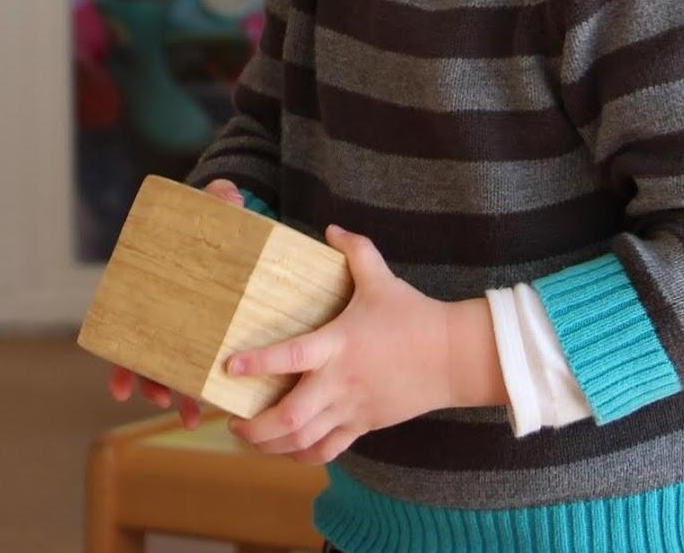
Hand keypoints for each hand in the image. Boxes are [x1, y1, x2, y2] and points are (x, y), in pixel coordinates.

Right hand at [103, 180, 248, 428]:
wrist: (236, 231)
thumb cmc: (214, 222)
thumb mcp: (216, 210)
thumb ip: (220, 201)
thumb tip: (227, 194)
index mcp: (153, 286)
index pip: (125, 324)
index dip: (118, 358)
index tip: (120, 386)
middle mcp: (163, 312)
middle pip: (145, 356)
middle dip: (150, 384)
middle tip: (161, 398)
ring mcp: (186, 327)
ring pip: (171, 370)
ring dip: (177, 396)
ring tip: (193, 417)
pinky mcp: (213, 335)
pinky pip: (201, 368)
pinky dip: (203, 391)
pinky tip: (213, 411)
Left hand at [224, 224, 458, 466]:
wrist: (454, 357)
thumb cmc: (414, 315)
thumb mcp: (381, 278)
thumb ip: (354, 251)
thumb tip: (331, 227)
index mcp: (337, 344)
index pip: (289, 356)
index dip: (257, 364)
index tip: (228, 366)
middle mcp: (339, 382)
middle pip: (290, 416)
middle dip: (254, 426)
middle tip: (230, 421)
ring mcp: (351, 408)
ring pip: (304, 440)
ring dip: (271, 445)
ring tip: (248, 438)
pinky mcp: (364, 425)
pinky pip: (328, 450)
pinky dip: (303, 455)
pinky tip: (285, 451)